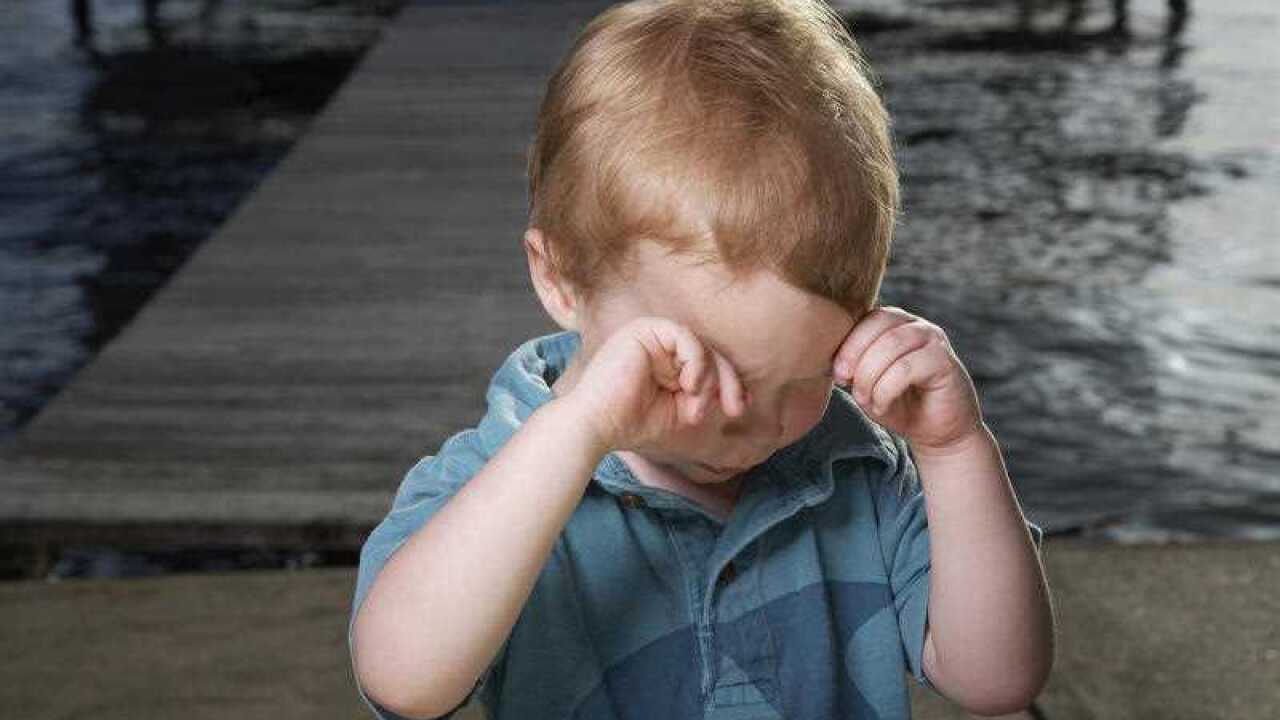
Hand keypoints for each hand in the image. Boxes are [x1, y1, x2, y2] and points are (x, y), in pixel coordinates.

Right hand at [559, 316, 748, 454]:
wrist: (596, 426)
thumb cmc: (634, 424)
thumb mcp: (682, 411)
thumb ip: (706, 397)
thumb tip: (745, 397)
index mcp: (666, 361)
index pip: (709, 364)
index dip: (730, 384)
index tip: (737, 410)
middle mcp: (659, 344)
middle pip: (710, 353)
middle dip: (727, 383)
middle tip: (733, 410)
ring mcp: (651, 333)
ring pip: (701, 346)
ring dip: (708, 380)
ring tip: (694, 409)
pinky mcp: (644, 328)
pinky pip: (685, 336)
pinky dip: (696, 362)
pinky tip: (690, 386)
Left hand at [831, 306, 984, 455]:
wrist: (937, 432)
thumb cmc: (899, 404)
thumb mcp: (866, 383)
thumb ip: (851, 366)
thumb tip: (828, 358)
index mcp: (894, 323)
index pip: (866, 317)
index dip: (847, 343)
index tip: (835, 373)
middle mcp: (915, 325)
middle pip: (879, 324)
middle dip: (855, 355)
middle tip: (845, 383)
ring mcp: (933, 340)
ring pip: (892, 344)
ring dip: (869, 374)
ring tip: (863, 399)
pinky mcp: (945, 361)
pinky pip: (907, 367)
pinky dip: (886, 389)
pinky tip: (881, 406)